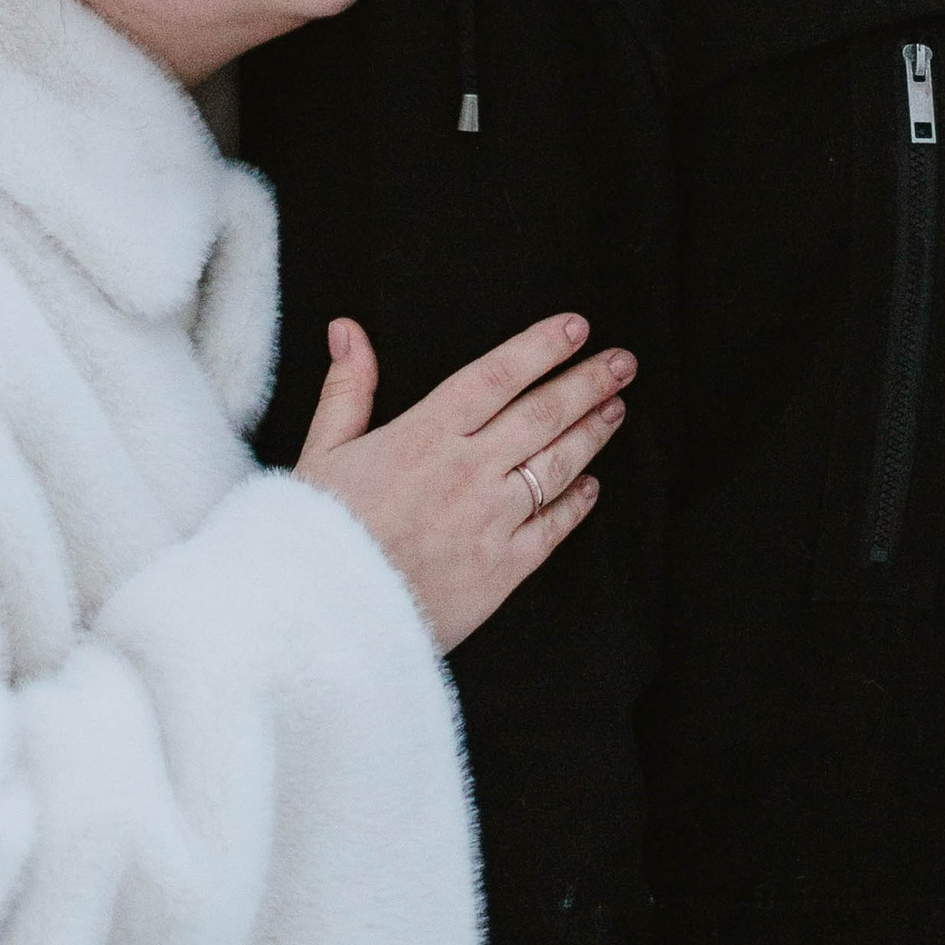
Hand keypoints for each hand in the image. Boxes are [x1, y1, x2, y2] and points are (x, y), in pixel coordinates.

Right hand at [292, 311, 634, 653]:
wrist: (328, 617)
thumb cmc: (321, 531)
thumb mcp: (323, 451)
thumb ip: (347, 388)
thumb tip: (348, 329)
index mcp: (424, 435)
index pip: (497, 376)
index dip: (542, 348)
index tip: (576, 327)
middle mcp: (467, 471)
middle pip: (542, 414)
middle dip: (587, 382)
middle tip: (622, 360)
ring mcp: (491, 520)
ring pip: (557, 465)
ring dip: (592, 432)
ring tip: (616, 408)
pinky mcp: (503, 568)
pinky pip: (553, 527)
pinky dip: (576, 503)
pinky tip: (590, 486)